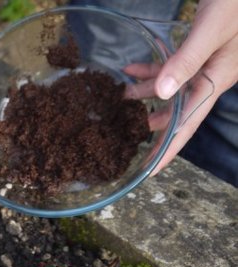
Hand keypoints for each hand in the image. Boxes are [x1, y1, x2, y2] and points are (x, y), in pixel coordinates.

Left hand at [125, 0, 237, 173]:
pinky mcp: (200, 50)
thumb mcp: (210, 31)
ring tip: (120, 97)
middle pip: (177, 111)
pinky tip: (131, 69)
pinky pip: (172, 67)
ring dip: (146, 93)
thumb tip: (162, 93)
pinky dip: (152, 69)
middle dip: (152, 124)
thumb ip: (186, 61)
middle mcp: (210, 77)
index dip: (168, 148)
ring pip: (171, 88)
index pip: (187, 125)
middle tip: (125, 137)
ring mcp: (206, 64)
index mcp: (215, 81)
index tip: (150, 170)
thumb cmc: (235, 2)